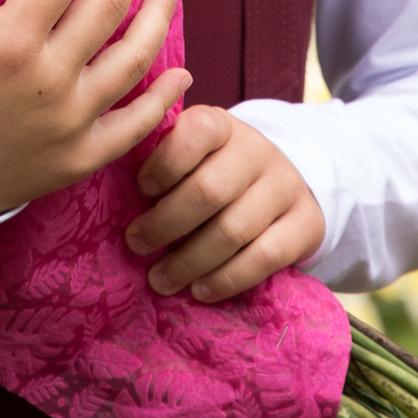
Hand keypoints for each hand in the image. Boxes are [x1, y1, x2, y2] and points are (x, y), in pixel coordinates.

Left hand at [124, 103, 321, 301]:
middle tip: (136, 244)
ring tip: (159, 279)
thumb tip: (111, 183)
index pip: (198, 132)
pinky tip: (200, 290)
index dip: (165, 162)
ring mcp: (286, 187)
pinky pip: (264, 258)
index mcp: (223, 126)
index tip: (140, 189)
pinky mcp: (306, 224)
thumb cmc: (217, 171)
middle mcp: (258, 151)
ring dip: (189, 261)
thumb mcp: (194, 154)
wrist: (286, 184)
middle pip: (210, 190)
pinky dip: (227, 279)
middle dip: (166, 223)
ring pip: (233, 230)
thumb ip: (162, 160)